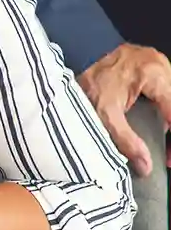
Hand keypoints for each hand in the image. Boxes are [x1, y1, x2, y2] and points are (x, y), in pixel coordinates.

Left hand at [79, 43, 170, 174]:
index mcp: (154, 74)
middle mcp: (159, 64)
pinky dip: (164, 107)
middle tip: (165, 154)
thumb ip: (126, 140)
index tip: (167, 158)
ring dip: (168, 118)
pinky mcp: (151, 64)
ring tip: (161, 142)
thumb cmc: (87, 85)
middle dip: (170, 129)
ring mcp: (156, 61)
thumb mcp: (104, 115)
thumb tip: (146, 167)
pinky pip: (166, 89)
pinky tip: (158, 124)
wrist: (69, 62)